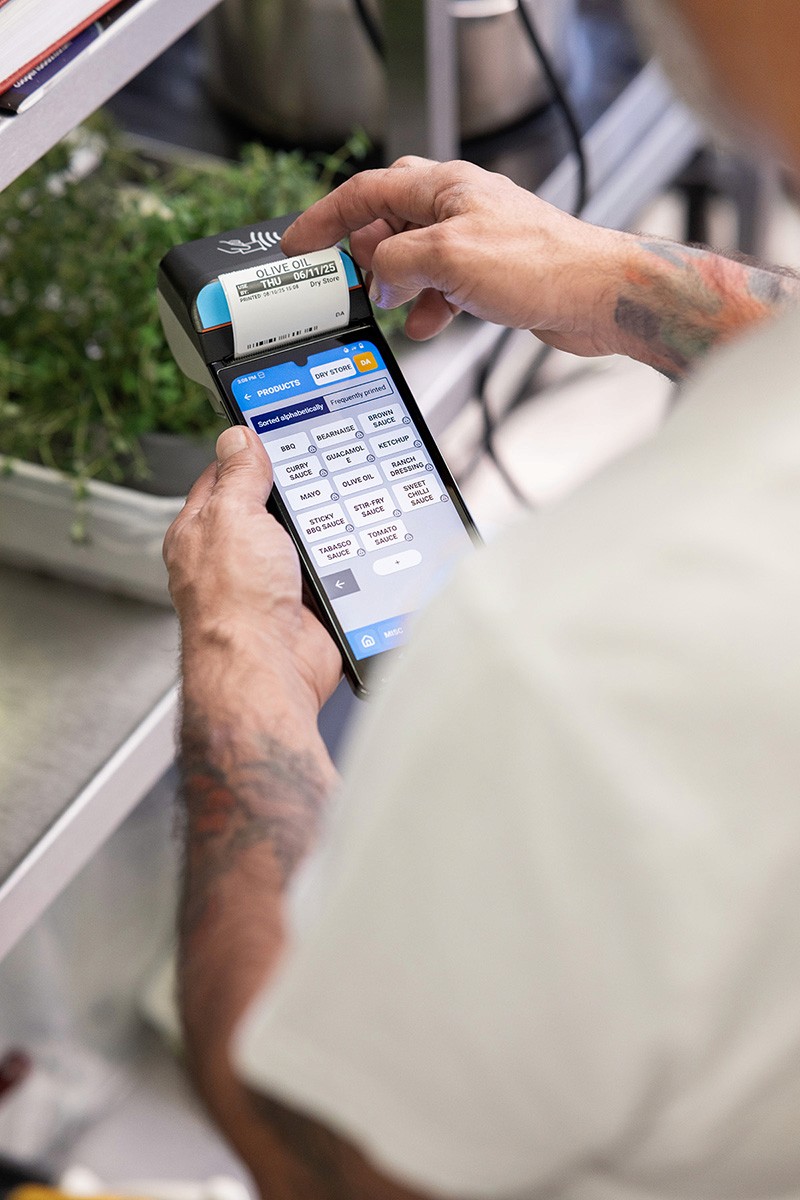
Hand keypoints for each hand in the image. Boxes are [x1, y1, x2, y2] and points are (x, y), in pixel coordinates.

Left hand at [163, 426, 341, 715]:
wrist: (269, 671)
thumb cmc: (235, 605)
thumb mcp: (233, 515)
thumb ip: (239, 475)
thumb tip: (238, 439)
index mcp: (203, 531)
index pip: (225, 476)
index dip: (251, 454)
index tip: (279, 434)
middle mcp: (235, 557)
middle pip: (272, 505)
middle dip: (298, 493)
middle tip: (322, 472)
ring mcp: (272, 582)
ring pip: (307, 537)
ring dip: (325, 529)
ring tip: (341, 512)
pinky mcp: (306, 604)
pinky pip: (332, 570)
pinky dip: (345, 562)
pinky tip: (354, 550)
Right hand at [282, 156, 626, 354]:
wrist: (597, 295)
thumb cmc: (540, 263)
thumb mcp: (448, 257)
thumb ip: (397, 261)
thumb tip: (378, 276)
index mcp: (443, 186)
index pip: (366, 191)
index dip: (325, 218)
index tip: (298, 244)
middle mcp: (458, 207)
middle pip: (388, 221)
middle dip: (365, 254)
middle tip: (348, 282)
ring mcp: (475, 240)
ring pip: (414, 259)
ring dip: (397, 286)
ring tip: (389, 306)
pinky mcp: (490, 274)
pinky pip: (441, 287)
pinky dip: (427, 306)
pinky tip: (425, 324)